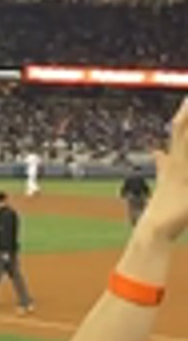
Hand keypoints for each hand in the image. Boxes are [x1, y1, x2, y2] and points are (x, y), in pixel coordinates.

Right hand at [144, 97, 187, 240]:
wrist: (155, 229)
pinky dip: (172, 153)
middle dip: (186, 112)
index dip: (185, 111)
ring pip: (183, 142)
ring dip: (185, 123)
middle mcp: (175, 161)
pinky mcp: (179, 182)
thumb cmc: (164, 207)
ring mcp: (179, 171)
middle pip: (181, 128)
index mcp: (173, 159)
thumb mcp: (164, 180)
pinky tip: (160, 150)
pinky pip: (176, 161)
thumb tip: (157, 152)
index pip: (179, 128)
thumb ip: (162, 165)